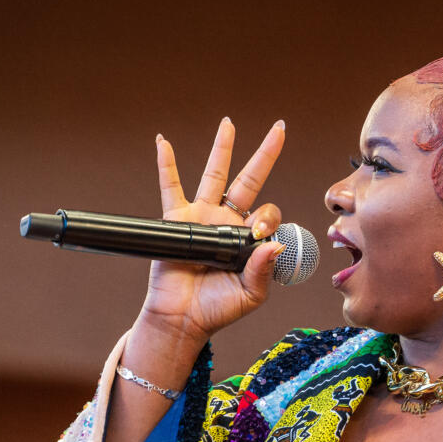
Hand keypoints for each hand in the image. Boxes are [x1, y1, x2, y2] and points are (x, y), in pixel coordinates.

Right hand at [135, 117, 287, 350]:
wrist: (183, 318)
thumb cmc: (218, 308)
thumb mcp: (251, 294)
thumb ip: (264, 270)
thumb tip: (275, 244)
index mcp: (249, 239)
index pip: (268, 214)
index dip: (267, 218)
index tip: (258, 235)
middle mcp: (228, 222)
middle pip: (249, 180)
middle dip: (264, 155)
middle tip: (278, 129)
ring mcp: (202, 218)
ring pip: (214, 175)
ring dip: (222, 148)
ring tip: (228, 123)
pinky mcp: (177, 220)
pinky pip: (170, 187)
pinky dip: (166, 164)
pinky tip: (163, 142)